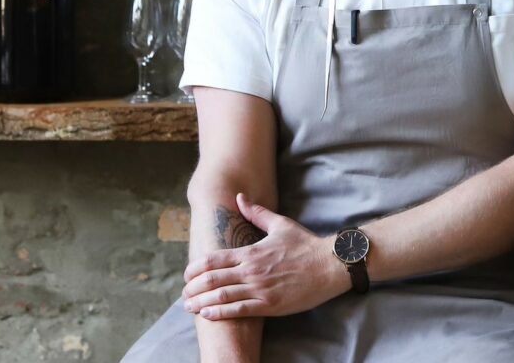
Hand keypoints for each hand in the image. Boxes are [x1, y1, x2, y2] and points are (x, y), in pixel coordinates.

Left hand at [182, 193, 348, 320]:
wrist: (329, 265)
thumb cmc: (305, 245)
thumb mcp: (280, 224)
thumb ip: (257, 213)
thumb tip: (239, 197)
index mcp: (251, 251)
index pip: (214, 259)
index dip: (195, 268)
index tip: (186, 275)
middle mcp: (251, 270)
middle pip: (212, 279)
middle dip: (192, 288)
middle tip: (183, 293)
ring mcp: (260, 289)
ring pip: (221, 296)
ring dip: (200, 302)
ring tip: (189, 306)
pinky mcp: (269, 305)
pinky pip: (238, 311)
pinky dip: (219, 313)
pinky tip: (207, 314)